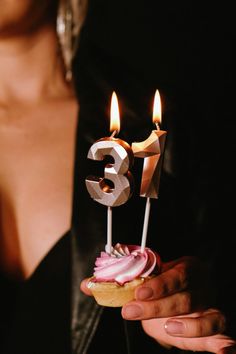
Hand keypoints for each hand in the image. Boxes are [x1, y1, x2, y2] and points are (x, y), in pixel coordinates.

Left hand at [119, 256, 235, 352]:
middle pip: (186, 298)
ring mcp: (211, 307)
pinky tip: (225, 350)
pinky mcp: (216, 327)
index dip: (160, 285)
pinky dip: (225, 344)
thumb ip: (130, 286)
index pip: (178, 275)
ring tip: (168, 328)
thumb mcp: (148, 284)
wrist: (174, 305)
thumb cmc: (162, 292)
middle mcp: (202, 287)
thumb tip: (97, 287)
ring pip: (209, 318)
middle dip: (157, 307)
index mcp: (187, 270)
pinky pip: (222, 334)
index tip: (140, 293)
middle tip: (131, 311)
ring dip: (190, 326)